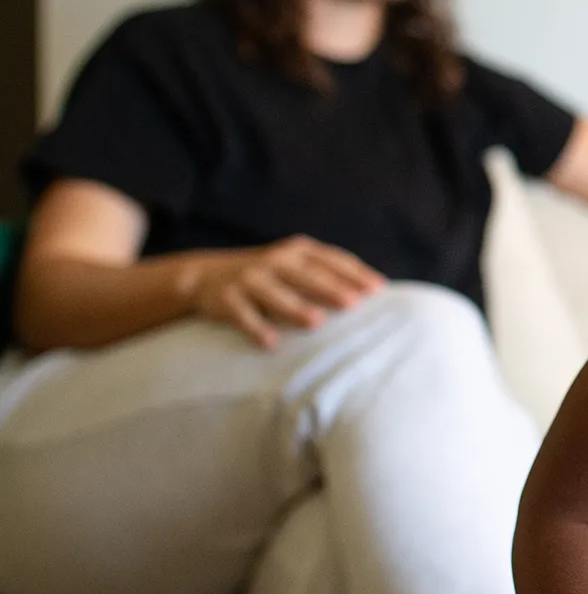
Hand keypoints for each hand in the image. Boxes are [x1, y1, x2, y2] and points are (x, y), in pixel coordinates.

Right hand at [183, 236, 385, 348]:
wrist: (204, 276)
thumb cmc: (267, 274)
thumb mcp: (295, 265)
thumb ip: (326, 273)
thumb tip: (373, 294)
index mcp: (298, 251)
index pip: (333, 259)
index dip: (355, 273)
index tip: (378, 290)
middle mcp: (275, 261)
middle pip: (308, 275)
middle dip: (331, 289)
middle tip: (353, 304)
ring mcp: (249, 278)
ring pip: (276, 294)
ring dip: (296, 308)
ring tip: (316, 323)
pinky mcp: (225, 299)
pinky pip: (243, 315)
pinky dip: (256, 328)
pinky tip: (270, 343)